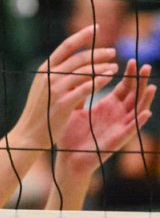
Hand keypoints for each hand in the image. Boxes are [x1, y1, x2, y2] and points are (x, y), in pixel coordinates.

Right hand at [13, 25, 119, 152]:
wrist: (30, 133)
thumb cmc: (40, 112)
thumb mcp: (45, 88)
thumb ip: (59, 74)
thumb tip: (77, 62)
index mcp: (44, 70)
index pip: (65, 47)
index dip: (81, 36)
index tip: (96, 28)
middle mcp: (49, 76)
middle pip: (77, 58)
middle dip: (97, 52)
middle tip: (112, 51)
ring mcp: (55, 89)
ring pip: (83, 72)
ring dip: (102, 67)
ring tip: (115, 66)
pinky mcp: (63, 103)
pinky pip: (85, 88)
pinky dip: (99, 81)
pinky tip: (109, 79)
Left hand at [56, 59, 155, 179]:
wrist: (67, 157)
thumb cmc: (71, 134)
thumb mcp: (74, 108)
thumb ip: (79, 92)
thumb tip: (76, 72)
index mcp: (107, 107)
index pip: (123, 87)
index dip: (129, 75)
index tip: (131, 60)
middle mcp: (117, 115)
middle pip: (134, 95)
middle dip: (140, 82)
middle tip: (146, 66)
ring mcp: (119, 127)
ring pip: (137, 110)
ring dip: (145, 99)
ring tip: (152, 85)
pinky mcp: (117, 140)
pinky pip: (131, 130)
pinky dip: (139, 121)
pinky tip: (146, 112)